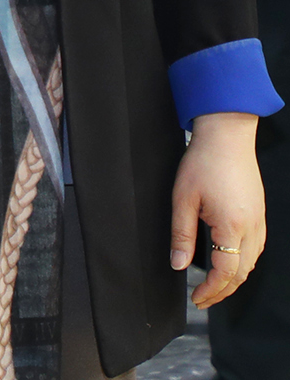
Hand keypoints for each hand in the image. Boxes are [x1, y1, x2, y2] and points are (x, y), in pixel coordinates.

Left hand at [173, 111, 265, 307]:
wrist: (227, 137)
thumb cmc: (203, 162)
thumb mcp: (183, 199)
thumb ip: (181, 235)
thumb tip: (178, 264)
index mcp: (232, 226)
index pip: (226, 273)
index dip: (211, 291)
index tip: (197, 299)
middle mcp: (252, 228)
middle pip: (242, 273)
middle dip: (223, 292)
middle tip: (203, 300)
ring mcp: (259, 222)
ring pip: (251, 263)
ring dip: (234, 280)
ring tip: (213, 287)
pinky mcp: (259, 215)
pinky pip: (255, 249)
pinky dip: (242, 263)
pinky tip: (229, 263)